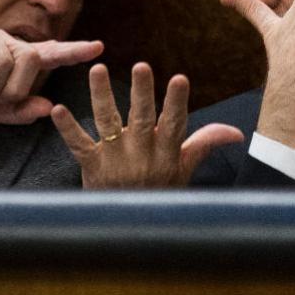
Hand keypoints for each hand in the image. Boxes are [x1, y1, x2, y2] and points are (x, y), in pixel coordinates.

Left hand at [51, 62, 243, 187]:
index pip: (174, 124)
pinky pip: (79, 145)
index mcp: (166, 155)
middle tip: (141, 66)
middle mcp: (141, 157)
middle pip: (141, 120)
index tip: (179, 78)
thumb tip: (236, 132)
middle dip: (142, 93)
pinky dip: (68, 128)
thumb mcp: (185, 170)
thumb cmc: (160, 193)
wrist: (127, 228)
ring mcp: (115, 161)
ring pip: (108, 124)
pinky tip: (58, 110)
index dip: (176, 102)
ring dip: (102, 96)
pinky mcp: (91, 167)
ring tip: (98, 71)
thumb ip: (205, 144)